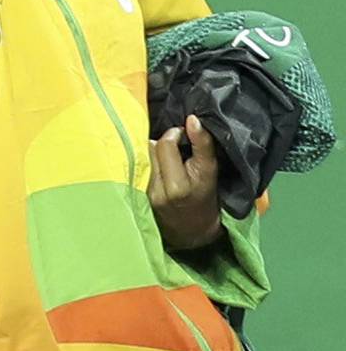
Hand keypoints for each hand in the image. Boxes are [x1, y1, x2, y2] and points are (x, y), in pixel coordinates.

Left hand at [149, 112, 223, 252]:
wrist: (193, 232)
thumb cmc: (206, 199)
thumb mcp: (210, 172)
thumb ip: (202, 144)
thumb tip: (192, 118)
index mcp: (178, 187)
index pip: (166, 144)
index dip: (177, 134)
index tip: (186, 135)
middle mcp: (159, 191)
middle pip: (154, 147)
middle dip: (167, 142)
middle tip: (181, 147)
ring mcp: (147, 193)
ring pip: (147, 154)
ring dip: (158, 151)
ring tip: (173, 159)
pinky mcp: (139, 193)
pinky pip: (143, 165)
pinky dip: (153, 161)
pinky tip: (163, 168)